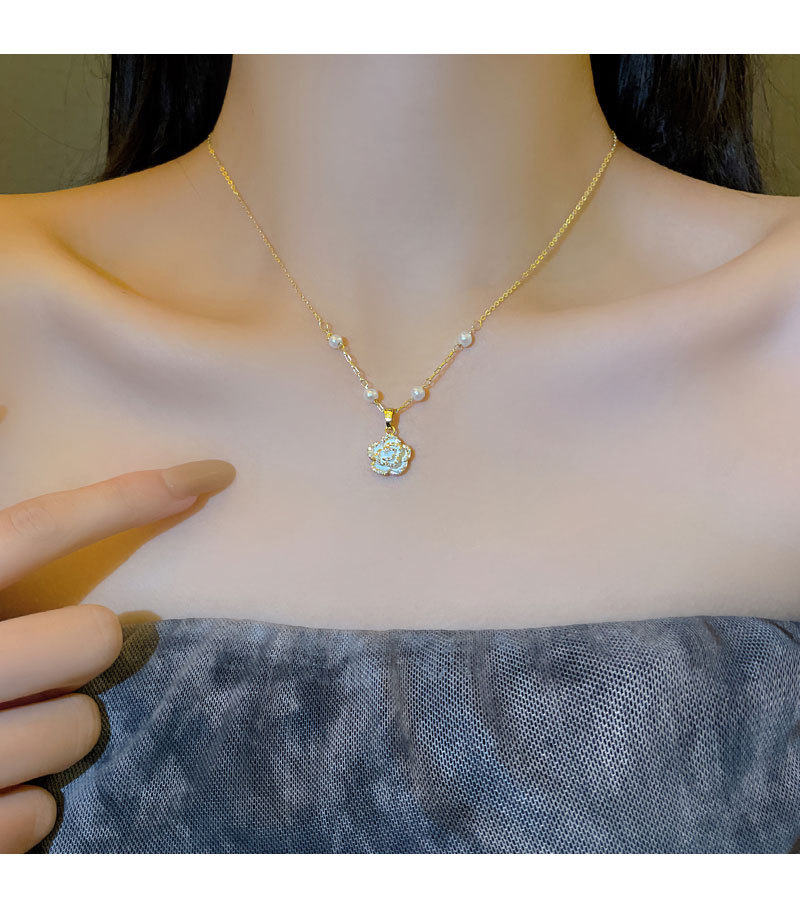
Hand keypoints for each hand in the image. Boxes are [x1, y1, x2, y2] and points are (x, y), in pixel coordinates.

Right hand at [0, 459, 234, 851]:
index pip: (39, 526)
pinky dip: (19, 807)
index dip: (131, 496)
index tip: (214, 475)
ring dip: (56, 732)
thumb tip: (5, 400)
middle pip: (92, 637)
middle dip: (77, 650)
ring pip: (82, 729)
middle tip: (35, 662)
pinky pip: (42, 813)